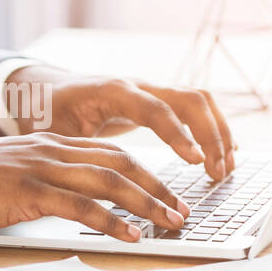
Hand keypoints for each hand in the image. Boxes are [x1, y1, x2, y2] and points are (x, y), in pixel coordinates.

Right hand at [0, 134, 189, 241]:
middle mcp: (53, 150)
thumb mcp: (12, 173)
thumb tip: (69, 204)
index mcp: (51, 144)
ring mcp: (42, 168)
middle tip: (181, 210)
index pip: (111, 152)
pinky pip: (81, 205)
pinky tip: (130, 236)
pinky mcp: (29, 190)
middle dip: (158, 186)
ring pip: (110, 181)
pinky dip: (112, 221)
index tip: (167, 192)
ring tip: (169, 223)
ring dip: (147, 204)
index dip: (146, 172)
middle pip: (121, 162)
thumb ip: (42, 182)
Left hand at [2, 66, 235, 179]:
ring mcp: (151, 90)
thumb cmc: (48, 112)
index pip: (155, 108)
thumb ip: (74, 153)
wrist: (45, 90)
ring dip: (218, 132)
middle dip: (211, 135)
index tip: (196, 160)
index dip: (178, 134)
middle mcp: (138, 85)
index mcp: (113, 91)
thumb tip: (87, 184)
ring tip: (225, 168)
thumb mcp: (55, 133)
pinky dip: (213, 129)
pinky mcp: (157, 100)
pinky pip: (195, 108)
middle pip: (190, 99)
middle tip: (218, 172)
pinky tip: (222, 154)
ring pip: (199, 100)